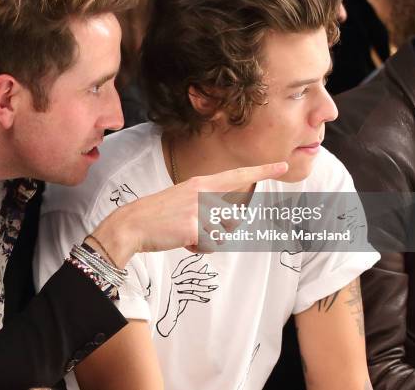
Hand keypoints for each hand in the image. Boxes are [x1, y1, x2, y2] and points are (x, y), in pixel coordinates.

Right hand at [92, 162, 287, 266]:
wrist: (132, 224)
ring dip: (207, 239)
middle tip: (194, 228)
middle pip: (234, 217)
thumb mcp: (184, 199)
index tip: (282, 165)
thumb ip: (206, 203)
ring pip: (223, 234)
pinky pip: (210, 245)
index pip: (237, 175)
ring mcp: (199, 210)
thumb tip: (228, 219)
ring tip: (185, 233)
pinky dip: (198, 248)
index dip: (261, 171)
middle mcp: (203, 193)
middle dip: (220, 230)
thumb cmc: (158, 215)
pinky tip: (182, 241)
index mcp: (201, 183)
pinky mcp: (194, 228)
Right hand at [155, 253, 217, 336]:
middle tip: (213, 275)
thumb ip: (194, 279)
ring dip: (204, 287)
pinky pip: (190, 296)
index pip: (183, 265)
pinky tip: (206, 299)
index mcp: (175, 276)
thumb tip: (204, 268)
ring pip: (192, 286)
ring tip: (213, 288)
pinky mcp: (176, 297)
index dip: (192, 259)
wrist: (169, 315)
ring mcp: (174, 289)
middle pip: (189, 274)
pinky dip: (199, 298)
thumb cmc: (179, 299)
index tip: (201, 255)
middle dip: (202, 274)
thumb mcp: (187, 288)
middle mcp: (174, 281)